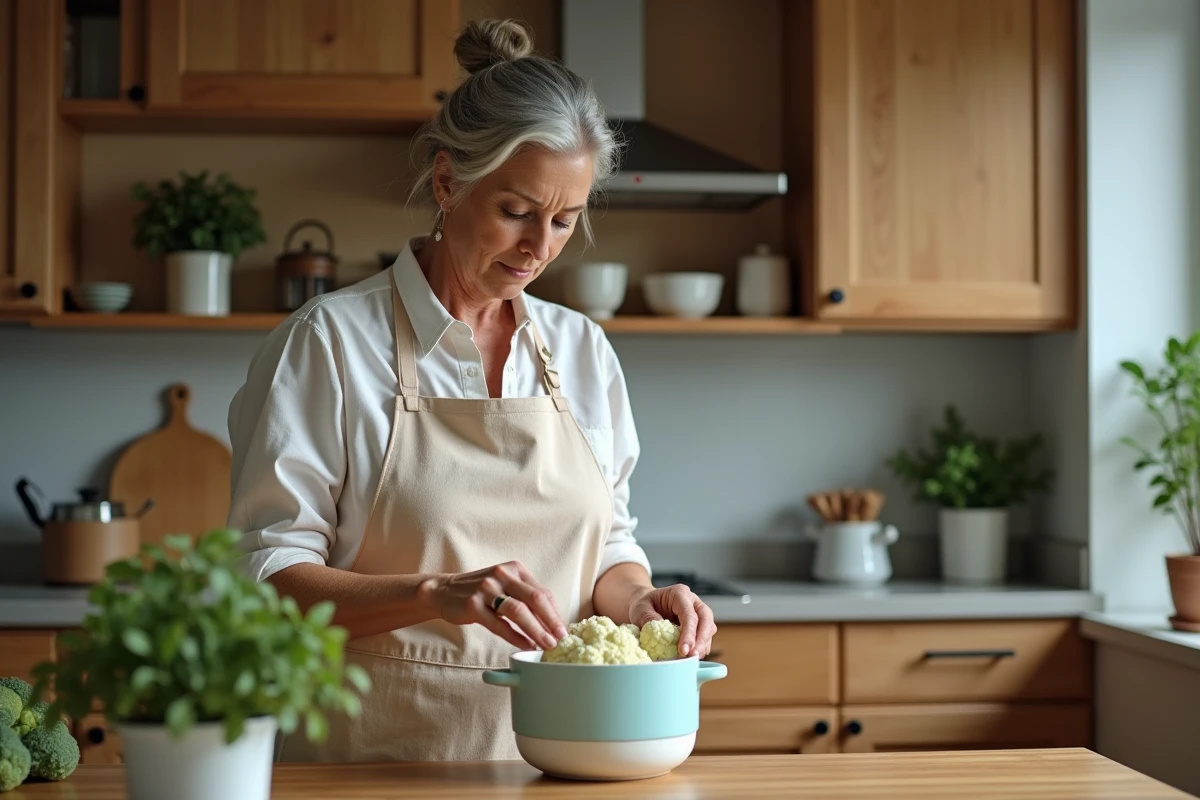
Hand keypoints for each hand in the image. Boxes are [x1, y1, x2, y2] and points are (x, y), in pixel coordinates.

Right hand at [431, 561, 567, 650]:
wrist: (443, 591)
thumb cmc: (480, 591)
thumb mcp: (504, 585)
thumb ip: (525, 597)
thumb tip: (551, 620)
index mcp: (514, 569)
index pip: (542, 591)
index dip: (555, 613)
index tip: (563, 630)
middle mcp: (502, 575)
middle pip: (535, 599)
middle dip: (551, 621)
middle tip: (561, 639)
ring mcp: (487, 589)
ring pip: (519, 611)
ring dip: (536, 630)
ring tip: (546, 644)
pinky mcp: (473, 605)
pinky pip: (499, 624)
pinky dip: (515, 636)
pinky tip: (525, 645)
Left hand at [628, 584, 716, 658]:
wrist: (648, 605)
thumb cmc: (645, 605)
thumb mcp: (640, 608)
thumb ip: (648, 619)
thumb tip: (660, 635)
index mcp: (680, 593)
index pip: (689, 614)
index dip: (689, 633)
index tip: (683, 650)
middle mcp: (693, 602)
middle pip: (706, 620)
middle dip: (701, 640)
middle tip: (692, 656)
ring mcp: (699, 613)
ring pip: (709, 629)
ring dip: (702, 646)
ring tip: (691, 660)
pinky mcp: (699, 625)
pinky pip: (705, 637)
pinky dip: (700, 648)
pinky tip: (691, 657)